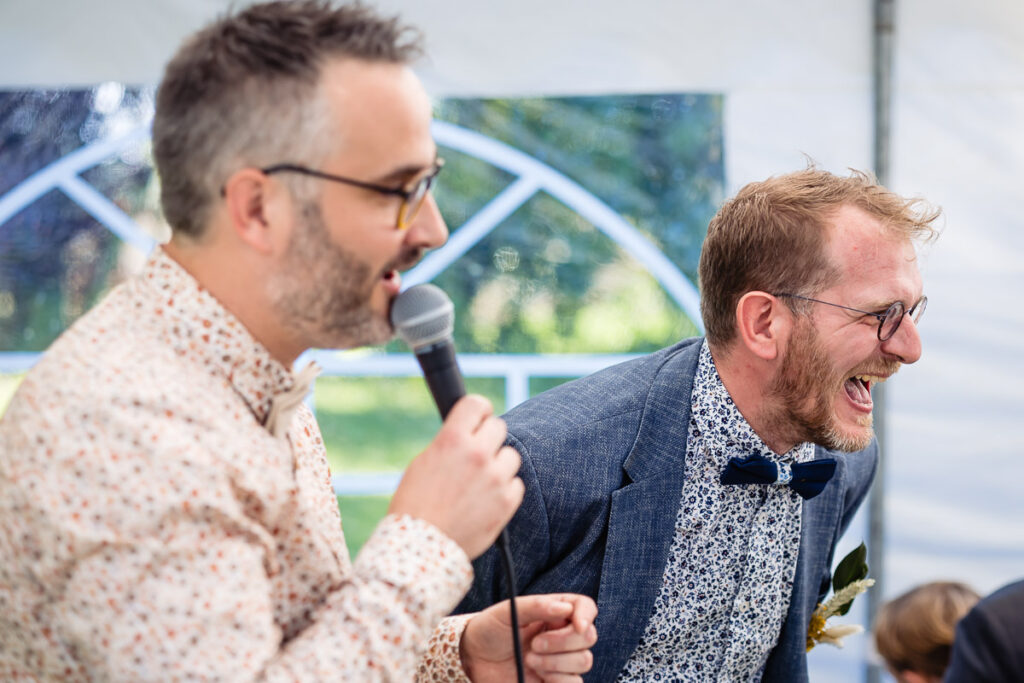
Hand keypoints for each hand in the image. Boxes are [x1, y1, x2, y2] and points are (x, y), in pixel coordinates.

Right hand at [388, 395, 523, 558]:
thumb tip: (467, 432)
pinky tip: (487, 499)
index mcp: (452, 440)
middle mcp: (477, 454)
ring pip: (511, 455)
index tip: (477, 420)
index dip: (478, 411)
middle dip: (488, 438)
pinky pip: (517, 484)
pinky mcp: (508, 502)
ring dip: (499, 464)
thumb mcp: (424, 462)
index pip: (477, 404)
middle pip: (498, 427)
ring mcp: (496, 478)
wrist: (421, 547)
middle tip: (476, 455)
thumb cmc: (415, 504)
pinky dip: (505, 490)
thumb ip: (449, 443)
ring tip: (481, 481)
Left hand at [460, 594, 597, 681]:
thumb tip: (565, 608)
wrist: (473, 661)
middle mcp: (562, 635)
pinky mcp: (556, 682)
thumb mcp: (506, 611)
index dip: (586, 615)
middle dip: (563, 641)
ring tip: (529, 660)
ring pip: (584, 661)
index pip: (585, 607)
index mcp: (554, 612)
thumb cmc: (489, 630)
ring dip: (556, 662)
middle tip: (534, 644)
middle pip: (589, 636)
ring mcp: (561, 660)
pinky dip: (558, 680)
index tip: (577, 625)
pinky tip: (538, 675)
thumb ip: (535, 606)